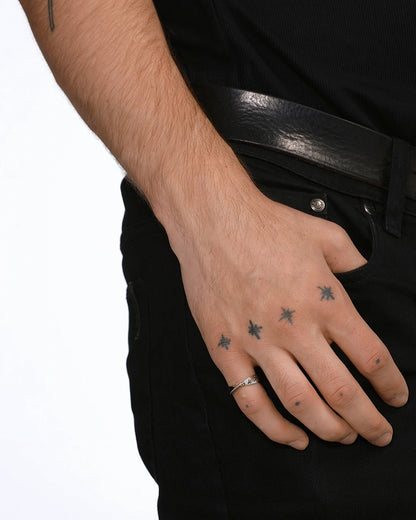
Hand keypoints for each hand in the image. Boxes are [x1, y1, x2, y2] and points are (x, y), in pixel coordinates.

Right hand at [173, 181, 407, 449]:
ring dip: (328, 429)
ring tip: (344, 437)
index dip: (390, 384)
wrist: (213, 221)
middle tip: (379, 434)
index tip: (396, 397)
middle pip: (341, 390)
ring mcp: (257, 342)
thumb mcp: (325, 236)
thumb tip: (369, 280)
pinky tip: (293, 437)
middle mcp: (295, 328)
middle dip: (367, 421)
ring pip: (299, 403)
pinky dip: (273, 427)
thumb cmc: (267, 225)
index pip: (370, 356)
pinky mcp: (226, 349)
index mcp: (325, 301)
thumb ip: (354, 263)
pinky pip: (249, 400)